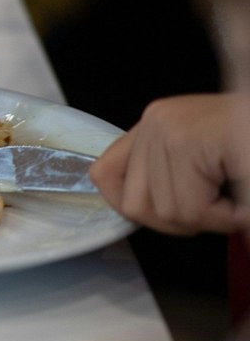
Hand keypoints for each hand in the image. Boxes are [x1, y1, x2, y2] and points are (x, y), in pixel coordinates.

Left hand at [91, 95, 243, 233]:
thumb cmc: (249, 149)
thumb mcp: (207, 166)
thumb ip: (169, 180)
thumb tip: (129, 208)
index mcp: (159, 124)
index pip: (104, 174)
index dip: (130, 207)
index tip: (173, 215)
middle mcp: (157, 120)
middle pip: (133, 206)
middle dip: (184, 220)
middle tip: (222, 204)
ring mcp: (171, 128)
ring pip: (166, 213)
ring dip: (211, 219)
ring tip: (237, 194)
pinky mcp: (190, 141)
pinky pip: (190, 208)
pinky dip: (224, 217)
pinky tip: (240, 198)